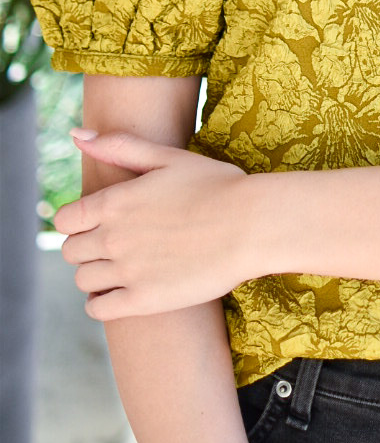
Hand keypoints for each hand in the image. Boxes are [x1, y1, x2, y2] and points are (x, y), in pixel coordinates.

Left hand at [55, 131, 256, 319]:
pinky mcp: (142, 300)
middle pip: (70, 252)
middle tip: (116, 245)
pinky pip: (97, 309)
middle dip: (88, 248)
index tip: (99, 223)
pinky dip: (103, 302)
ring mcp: (126, 271)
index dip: (78, 222)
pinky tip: (124, 292)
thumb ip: (120, 146)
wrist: (253, 225)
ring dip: (96, 275)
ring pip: (83, 280)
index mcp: (114, 201)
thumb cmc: (217, 185)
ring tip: (123, 268)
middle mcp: (112, 237)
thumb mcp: (169, 157)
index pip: (64, 221)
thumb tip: (75, 133)